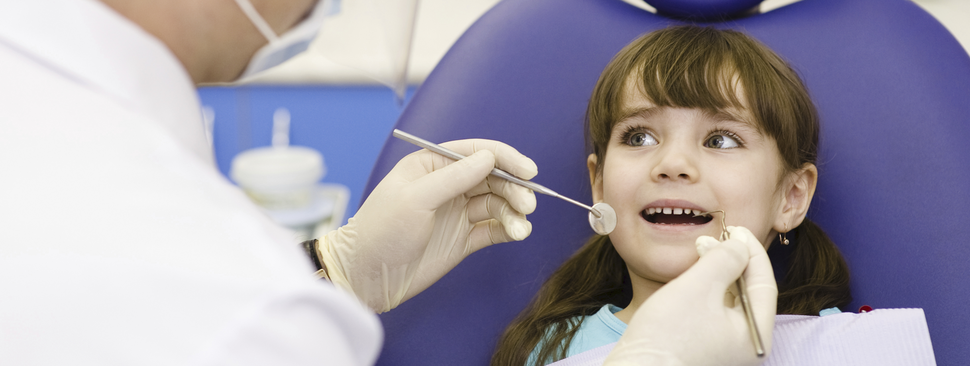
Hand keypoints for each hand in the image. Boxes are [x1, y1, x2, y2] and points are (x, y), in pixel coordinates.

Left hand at [318, 139, 537, 312]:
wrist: (367, 276)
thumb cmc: (381, 231)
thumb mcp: (416, 199)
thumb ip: (454, 178)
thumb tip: (489, 158)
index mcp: (432, 166)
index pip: (476, 152)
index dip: (505, 158)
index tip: (528, 171)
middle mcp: (448, 185)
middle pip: (493, 177)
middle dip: (514, 188)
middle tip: (527, 204)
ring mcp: (457, 213)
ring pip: (497, 203)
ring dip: (514, 211)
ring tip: (521, 227)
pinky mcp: (463, 239)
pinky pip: (494, 228)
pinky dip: (510, 228)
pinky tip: (518, 232)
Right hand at [603, 226, 777, 365]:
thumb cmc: (668, 334)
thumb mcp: (700, 286)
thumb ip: (725, 259)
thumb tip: (739, 245)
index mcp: (755, 334)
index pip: (763, 283)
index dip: (751, 251)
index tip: (735, 228)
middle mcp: (745, 344)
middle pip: (748, 292)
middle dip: (733, 260)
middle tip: (714, 237)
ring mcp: (724, 348)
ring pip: (729, 300)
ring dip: (718, 272)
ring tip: (700, 252)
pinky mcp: (703, 347)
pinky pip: (713, 311)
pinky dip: (707, 290)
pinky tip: (691, 277)